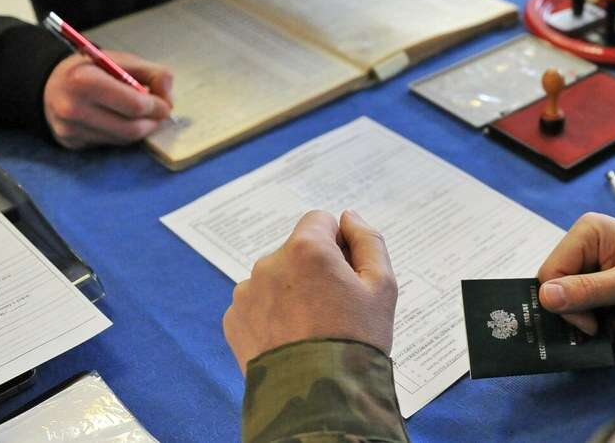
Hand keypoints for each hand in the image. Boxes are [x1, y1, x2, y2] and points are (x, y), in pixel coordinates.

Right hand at [43, 52, 173, 148]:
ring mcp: (70, 129)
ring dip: (140, 129)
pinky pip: (110, 144)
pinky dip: (123, 134)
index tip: (165, 103)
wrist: (49, 84)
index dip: (158, 106)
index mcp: (84, 80)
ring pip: (123, 140)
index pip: (135, 105)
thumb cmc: (91, 69)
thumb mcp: (120, 60)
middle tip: (158, 113)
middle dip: (153, 122)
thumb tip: (169, 98)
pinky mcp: (71, 143)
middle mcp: (73, 108)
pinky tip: (120, 120)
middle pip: (132, 129)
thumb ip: (152, 73)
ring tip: (140, 115)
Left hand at [223, 210, 396, 373]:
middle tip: (334, 308)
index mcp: (306, 249)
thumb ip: (368, 241)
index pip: (320, 221)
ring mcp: (246, 293)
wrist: (318, 397)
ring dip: (292, 291)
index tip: (347, 274)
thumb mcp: (382, 286)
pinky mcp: (233, 320)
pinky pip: (257, 304)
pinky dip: (272, 315)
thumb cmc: (356, 339)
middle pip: (297, 251)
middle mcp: (269, 263)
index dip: (339, 244)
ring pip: (276, 278)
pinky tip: (290, 338)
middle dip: (315, 269)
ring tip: (311, 328)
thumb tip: (349, 218)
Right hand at [536, 213, 614, 335]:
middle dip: (576, 310)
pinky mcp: (595, 271)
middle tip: (601, 325)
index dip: (563, 303)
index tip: (589, 323)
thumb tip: (546, 296)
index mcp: (586, 232)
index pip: (550, 273)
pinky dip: (593, 312)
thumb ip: (588, 290)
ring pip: (567, 293)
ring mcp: (588, 256)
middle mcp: (582, 240)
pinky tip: (613, 318)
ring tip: (612, 322)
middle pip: (556, 284)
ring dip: (586, 314)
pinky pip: (580, 296)